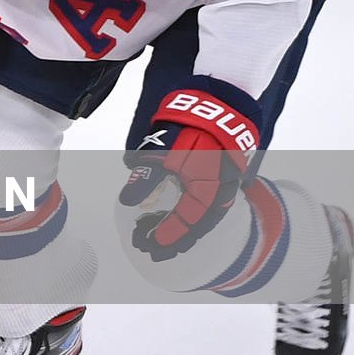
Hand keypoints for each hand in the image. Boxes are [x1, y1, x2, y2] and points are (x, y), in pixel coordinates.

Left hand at [119, 82, 261, 257]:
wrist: (219, 103)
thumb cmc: (190, 127)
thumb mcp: (162, 151)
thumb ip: (147, 177)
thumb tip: (127, 199)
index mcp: (207, 191)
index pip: (184, 223)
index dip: (165, 236)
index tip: (146, 244)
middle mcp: (221, 193)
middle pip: (197, 226)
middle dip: (174, 239)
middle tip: (153, 251)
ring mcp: (226, 184)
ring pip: (205, 217)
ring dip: (184, 229)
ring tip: (164, 240)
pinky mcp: (225, 175)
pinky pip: (210, 204)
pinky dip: (194, 215)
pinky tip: (182, 217)